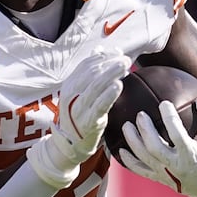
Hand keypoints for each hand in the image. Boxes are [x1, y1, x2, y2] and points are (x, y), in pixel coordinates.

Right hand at [28, 51, 130, 187]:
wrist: (70, 145)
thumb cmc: (80, 116)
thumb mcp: (81, 93)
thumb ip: (90, 74)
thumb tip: (100, 51)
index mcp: (70, 85)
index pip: (87, 65)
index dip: (104, 57)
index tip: (119, 53)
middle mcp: (71, 94)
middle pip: (92, 72)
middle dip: (110, 63)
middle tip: (126, 60)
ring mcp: (78, 108)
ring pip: (95, 85)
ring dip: (112, 73)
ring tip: (126, 67)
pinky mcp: (87, 122)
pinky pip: (99, 105)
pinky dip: (109, 94)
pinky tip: (119, 85)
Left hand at [118, 97, 196, 196]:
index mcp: (192, 154)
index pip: (177, 134)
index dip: (169, 118)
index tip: (164, 104)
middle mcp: (177, 165)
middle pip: (154, 147)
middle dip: (145, 130)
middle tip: (140, 115)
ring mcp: (167, 174)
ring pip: (144, 158)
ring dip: (133, 141)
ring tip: (126, 126)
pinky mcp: (161, 179)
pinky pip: (141, 171)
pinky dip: (129, 162)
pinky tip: (120, 151)